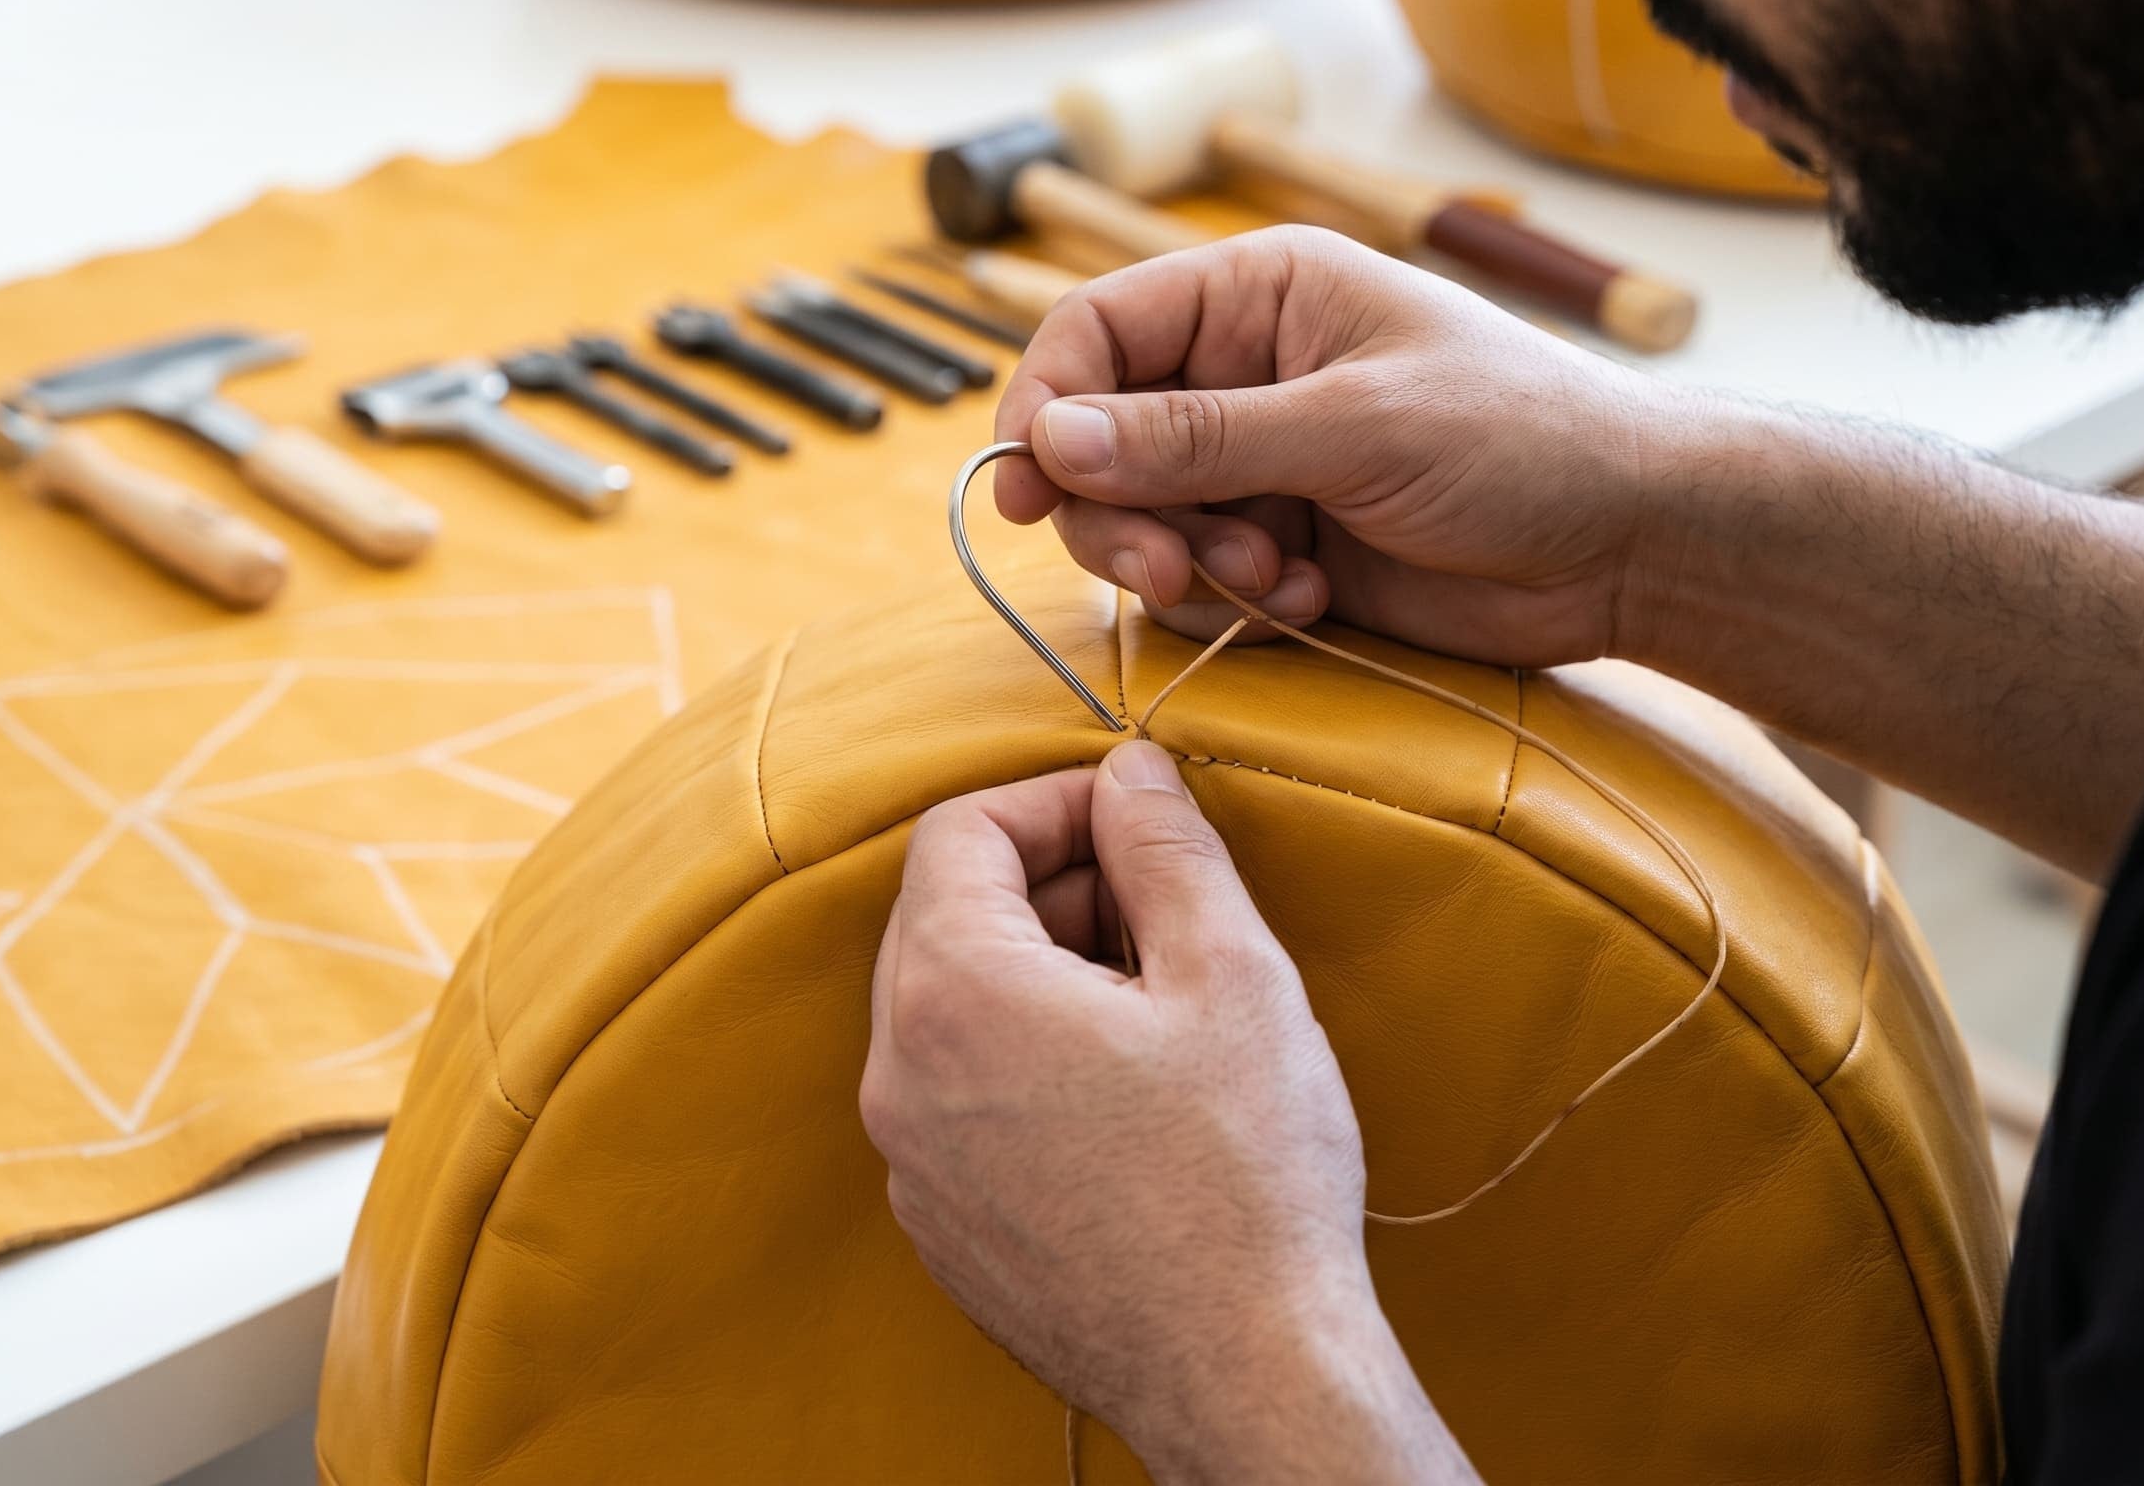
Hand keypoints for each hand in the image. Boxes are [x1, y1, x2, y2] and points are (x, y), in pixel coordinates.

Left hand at [861, 742, 1468, 1483]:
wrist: (1244, 1375)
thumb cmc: (1246, 1174)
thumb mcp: (1230, 972)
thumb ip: (1166, 846)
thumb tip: (1130, 769)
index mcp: (951, 993)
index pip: (960, 832)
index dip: (1055, 802)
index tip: (1138, 821)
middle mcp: (897, 1075)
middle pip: (943, 916)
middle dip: (1049, 885)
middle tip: (1162, 909)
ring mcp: (909, 1164)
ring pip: (950, 1010)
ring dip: (1040, 973)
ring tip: (1157, 1004)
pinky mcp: (941, 1228)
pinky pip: (957, 1098)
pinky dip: (1023, 1060)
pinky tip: (1126, 1093)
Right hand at [992, 225, 1673, 665]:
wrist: (1630, 546)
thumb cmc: (1520, 442)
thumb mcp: (1353, 426)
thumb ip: (1197, 439)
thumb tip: (1051, 439)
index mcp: (1259, 295)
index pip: (1097, 332)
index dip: (1043, 405)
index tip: (1022, 491)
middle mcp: (1244, 372)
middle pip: (1097, 438)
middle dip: (1116, 512)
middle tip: (1167, 571)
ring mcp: (1260, 463)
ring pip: (1139, 518)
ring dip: (1184, 564)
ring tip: (1270, 583)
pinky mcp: (1281, 544)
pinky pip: (1198, 579)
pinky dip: (1236, 602)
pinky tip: (1311, 601)